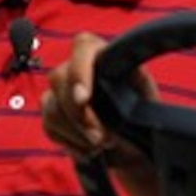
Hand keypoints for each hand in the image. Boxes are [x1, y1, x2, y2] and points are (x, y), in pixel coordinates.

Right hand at [42, 31, 165, 195]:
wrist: (135, 141)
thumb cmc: (142, 111)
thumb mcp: (146, 92)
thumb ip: (138, 80)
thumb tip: (135, 75)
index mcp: (102, 53)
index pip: (82, 46)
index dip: (79, 72)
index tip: (84, 100)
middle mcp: (77, 66)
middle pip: (59, 79)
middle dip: (78, 115)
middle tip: (101, 138)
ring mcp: (61, 89)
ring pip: (51, 107)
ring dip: (75, 133)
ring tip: (102, 144)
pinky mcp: (53, 112)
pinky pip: (49, 126)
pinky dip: (70, 142)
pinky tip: (89, 149)